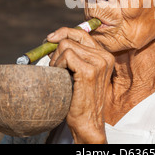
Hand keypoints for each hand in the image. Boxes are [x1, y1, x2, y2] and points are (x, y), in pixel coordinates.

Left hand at [47, 27, 114, 143]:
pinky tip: (61, 77)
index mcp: (104, 56)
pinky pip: (66, 56)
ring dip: (56, 60)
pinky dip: (58, 65)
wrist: (88, 122)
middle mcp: (104, 57)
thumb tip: (54, 40)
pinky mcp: (89, 71)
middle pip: (70, 39)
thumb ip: (75, 55)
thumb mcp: (81, 72)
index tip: (50, 39)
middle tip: (54, 66)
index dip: (63, 32)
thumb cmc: (81, 99)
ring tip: (60, 75)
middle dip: (56, 51)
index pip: (82, 33)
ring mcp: (98, 63)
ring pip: (66, 46)